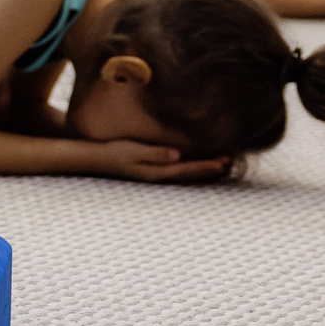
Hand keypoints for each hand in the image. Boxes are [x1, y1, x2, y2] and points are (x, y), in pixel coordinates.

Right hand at [96, 139, 227, 182]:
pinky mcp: (152, 170)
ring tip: (219, 163)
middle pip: (190, 174)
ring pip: (186, 174)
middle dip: (209, 168)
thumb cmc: (114, 151)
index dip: (206, 165)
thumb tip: (178, 155)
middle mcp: (159, 175)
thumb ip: (155, 152)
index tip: (223, 161)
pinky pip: (178, 171)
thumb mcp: (134, 150)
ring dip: (202, 169)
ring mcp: (155, 174)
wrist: (96, 159)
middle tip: (228, 161)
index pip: (187, 169)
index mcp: (157, 171)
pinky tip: (195, 163)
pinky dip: (191, 167)